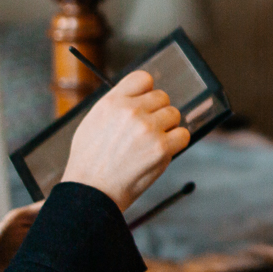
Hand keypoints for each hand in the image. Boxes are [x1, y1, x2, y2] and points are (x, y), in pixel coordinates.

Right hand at [61, 70, 188, 210]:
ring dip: (168, 128)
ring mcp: (148, 128)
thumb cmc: (89, 162)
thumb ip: (115, 106)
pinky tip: (162, 152)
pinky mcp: (161, 148)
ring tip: (151, 144)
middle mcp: (131, 111)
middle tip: (147, 132)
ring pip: (174, 115)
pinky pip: (183, 135)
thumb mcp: (92, 122)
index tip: (146, 103)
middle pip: (162, 97)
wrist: (91, 192)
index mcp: (112, 101)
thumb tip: (138, 96)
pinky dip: (177, 143)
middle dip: (158, 113)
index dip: (147, 92)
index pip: (143, 79)